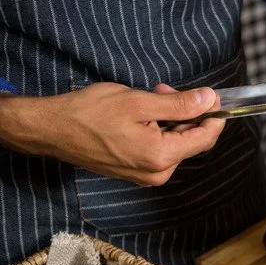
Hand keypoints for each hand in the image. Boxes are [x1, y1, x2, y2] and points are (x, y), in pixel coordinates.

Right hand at [0, 82, 223, 185]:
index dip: (214, 114)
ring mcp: (146, 175)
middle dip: (186, 111)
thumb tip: (210, 99)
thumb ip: (179, 103)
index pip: (205, 137)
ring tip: (152, 95)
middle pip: (192, 139)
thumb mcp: (139, 102)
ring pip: (176, 141)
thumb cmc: (89, 114)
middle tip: (166, 89)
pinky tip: (144, 111)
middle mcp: (157, 172)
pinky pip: (161, 147)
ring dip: (171, 117)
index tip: (214, 95)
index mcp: (161, 157)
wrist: (51, 130)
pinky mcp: (136, 171)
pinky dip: (159, 127)